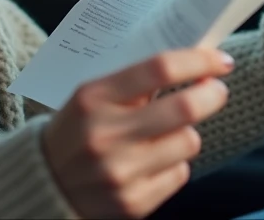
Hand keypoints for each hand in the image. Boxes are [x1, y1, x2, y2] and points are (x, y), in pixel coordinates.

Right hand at [41, 48, 232, 218]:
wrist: (44, 183)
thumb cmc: (78, 129)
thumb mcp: (92, 96)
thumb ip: (134, 82)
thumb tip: (192, 64)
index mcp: (93, 98)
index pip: (159, 68)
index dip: (199, 61)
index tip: (220, 61)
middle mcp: (105, 135)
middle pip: (184, 107)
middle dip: (212, 95)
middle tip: (216, 90)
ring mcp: (120, 172)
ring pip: (188, 142)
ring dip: (187, 134)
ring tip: (168, 133)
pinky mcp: (132, 203)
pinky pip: (180, 174)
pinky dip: (174, 164)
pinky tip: (153, 161)